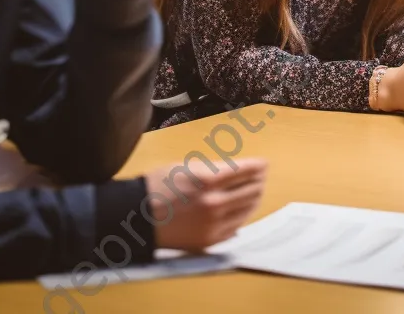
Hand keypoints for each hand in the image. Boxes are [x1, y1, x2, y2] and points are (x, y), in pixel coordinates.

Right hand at [148, 158, 267, 250]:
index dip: (259, 166)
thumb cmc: (160, 184)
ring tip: (255, 191)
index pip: (246, 171)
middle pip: (251, 190)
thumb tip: (239, 170)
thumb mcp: (188, 166)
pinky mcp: (209, 240)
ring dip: (254, 198)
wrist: (139, 216)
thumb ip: (215, 169)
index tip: (264, 163)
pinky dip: (241, 216)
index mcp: (209, 180)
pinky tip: (241, 209)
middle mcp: (214, 203)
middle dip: (259, 181)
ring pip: (246, 210)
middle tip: (262, 176)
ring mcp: (213, 224)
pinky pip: (235, 227)